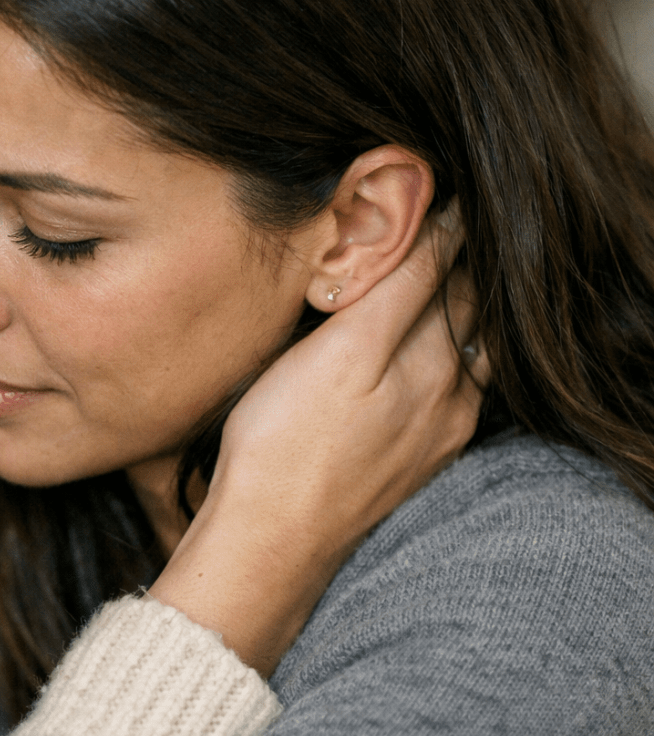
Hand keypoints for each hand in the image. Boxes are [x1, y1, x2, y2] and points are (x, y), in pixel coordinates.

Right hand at [150, 218, 488, 674]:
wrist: (270, 544)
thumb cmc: (285, 447)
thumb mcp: (340, 354)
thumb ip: (397, 291)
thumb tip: (439, 229)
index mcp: (432, 362)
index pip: (450, 268)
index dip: (435, 224)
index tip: (413, 191)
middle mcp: (448, 396)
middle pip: (465, 310)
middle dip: (448, 264)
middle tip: (411, 225)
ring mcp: (436, 433)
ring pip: (462, 352)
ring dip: (447, 311)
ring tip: (413, 281)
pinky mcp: (415, 462)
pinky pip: (447, 392)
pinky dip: (437, 357)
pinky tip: (406, 355)